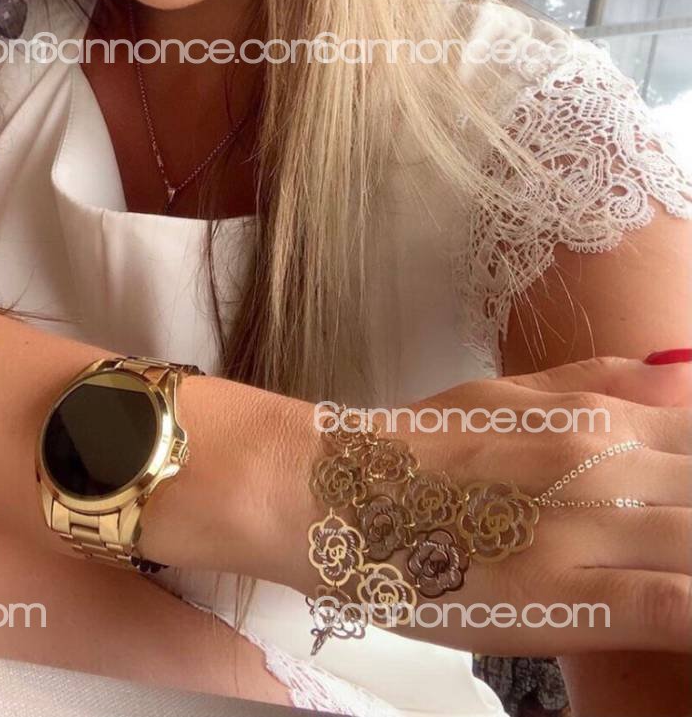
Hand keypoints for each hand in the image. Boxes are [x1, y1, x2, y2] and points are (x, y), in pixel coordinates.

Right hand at [281, 356, 690, 656]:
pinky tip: (689, 621)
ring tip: (671, 568)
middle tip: (668, 534)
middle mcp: (605, 467)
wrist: (336, 495)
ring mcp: (590, 535)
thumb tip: (681, 371)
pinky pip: (674, 608)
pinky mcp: (570, 602)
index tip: (682, 497)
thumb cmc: (416, 448)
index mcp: (594, 420)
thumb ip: (598, 383)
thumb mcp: (505, 395)